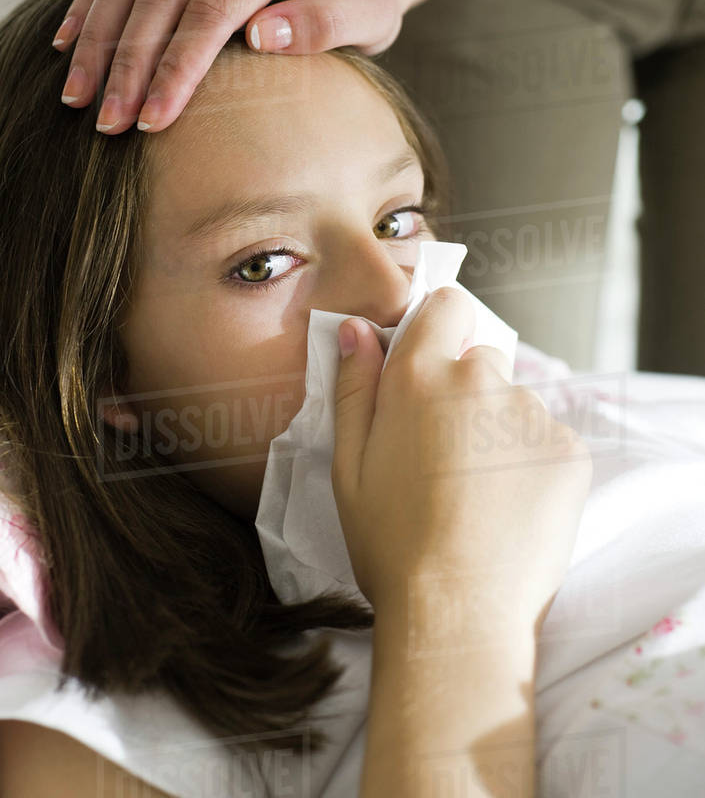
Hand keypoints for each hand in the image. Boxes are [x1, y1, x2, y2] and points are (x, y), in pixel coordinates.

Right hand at [51, 0, 410, 132]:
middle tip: (107, 124)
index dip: (177, 67)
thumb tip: (261, 36)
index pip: (213, 10)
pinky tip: (67, 46)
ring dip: (98, 36)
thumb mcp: (374, 14)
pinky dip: (92, 4)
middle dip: (127, 62)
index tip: (152, 121)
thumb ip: (327, 24)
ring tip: (77, 97)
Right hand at [331, 287, 592, 623]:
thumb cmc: (391, 543)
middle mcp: (481, 379)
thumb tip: (357, 328)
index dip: (438, 329)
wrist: (458, 613)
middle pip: (481, 359)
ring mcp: (532, 414)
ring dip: (498, 430)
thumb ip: (353, 387)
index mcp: (419, 375)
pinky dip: (532, 464)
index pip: (447, 305)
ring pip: (514, 404)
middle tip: (444, 454)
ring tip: (476, 493)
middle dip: (464, 390)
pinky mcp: (570, 450)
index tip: (429, 366)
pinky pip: (547, 439)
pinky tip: (508, 509)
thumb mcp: (347, 465)